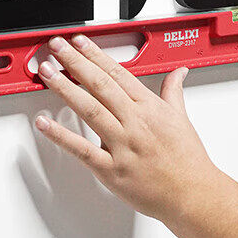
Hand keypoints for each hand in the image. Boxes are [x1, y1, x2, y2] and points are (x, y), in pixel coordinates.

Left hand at [33, 34, 219, 224]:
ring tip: (46, 73)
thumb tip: (178, 73)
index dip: (95, 55)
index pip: (117, 73)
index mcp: (149, 107)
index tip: (78, 42)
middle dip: (74, 63)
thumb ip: (173, 92)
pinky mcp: (112, 170)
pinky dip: (61, 136)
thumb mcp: (182, 119)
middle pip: (99, 85)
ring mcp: (122, 145)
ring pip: (89, 110)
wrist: (193, 194)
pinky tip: (45, 123)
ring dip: (65, 89)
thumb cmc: (187, 161)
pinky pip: (82, 150)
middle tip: (56, 48)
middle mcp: (134, 122)